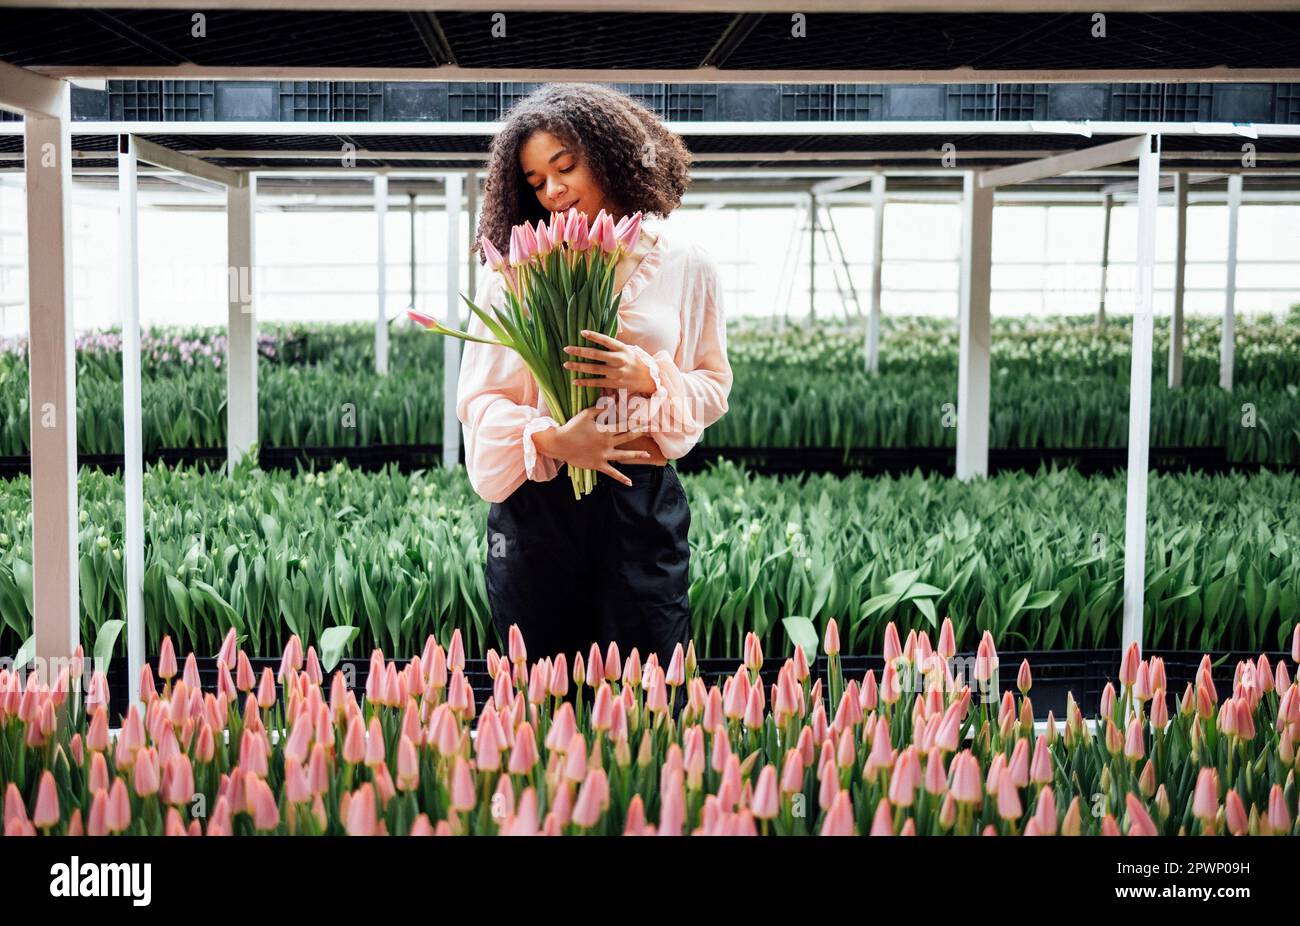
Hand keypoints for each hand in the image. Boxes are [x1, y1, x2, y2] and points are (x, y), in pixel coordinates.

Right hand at [533, 406, 653, 486]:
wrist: (559, 443)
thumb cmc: (572, 427)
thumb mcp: (586, 414)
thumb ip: (600, 409)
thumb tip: (612, 401)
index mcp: (605, 430)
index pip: (623, 423)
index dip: (634, 419)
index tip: (643, 416)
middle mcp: (607, 442)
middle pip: (627, 437)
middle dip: (640, 432)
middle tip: (651, 429)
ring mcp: (604, 455)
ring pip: (624, 455)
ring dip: (637, 454)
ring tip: (647, 454)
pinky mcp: (598, 465)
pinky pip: (612, 472)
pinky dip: (621, 478)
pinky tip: (630, 483)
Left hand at [562, 330, 655, 394]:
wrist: (647, 379)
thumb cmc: (634, 362)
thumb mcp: (627, 350)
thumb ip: (613, 346)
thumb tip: (596, 338)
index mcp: (622, 348)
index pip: (605, 340)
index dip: (593, 336)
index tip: (581, 332)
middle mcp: (619, 359)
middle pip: (595, 354)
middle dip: (579, 351)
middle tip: (567, 349)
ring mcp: (616, 372)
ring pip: (594, 369)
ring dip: (578, 367)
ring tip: (566, 364)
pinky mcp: (614, 384)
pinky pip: (597, 383)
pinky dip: (585, 382)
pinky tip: (575, 381)